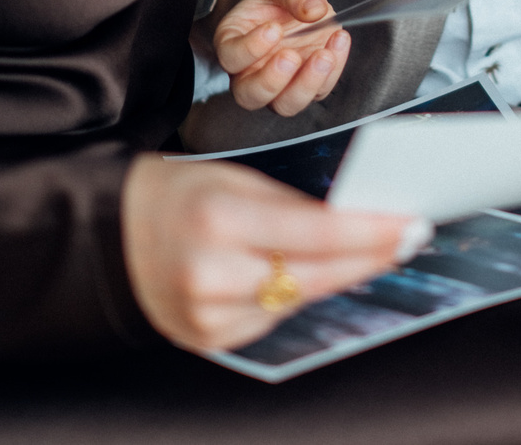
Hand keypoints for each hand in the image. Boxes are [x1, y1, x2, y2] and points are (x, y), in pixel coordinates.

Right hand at [122, 155, 427, 350]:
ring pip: (298, 300)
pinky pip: (271, 318)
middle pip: (315, 275)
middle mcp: (211, 273)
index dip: (370, 232)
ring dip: (335, 277)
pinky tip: (301, 276)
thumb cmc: (175, 197)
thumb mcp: (232, 180)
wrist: (110, 236)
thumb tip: (356, 220)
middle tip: (408, 238)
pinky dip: (291, 297)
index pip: (316, 232)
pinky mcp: (206, 338)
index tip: (409, 225)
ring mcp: (207, 315)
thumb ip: (292, 204)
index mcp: (218, 220)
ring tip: (367, 252)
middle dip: (369, 257)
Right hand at [213, 0, 351, 115]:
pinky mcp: (306, 84)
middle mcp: (250, 71)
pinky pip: (318, 91)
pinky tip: (339, 41)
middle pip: (250, 95)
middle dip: (272, 80)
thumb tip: (314, 9)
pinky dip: (332, 72)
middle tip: (291, 55)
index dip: (250, 49)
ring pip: (284, 105)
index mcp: (233, 42)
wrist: (286, 4)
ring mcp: (279, 83)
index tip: (273, 29)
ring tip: (324, 55)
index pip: (231, 58)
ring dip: (306, 86)